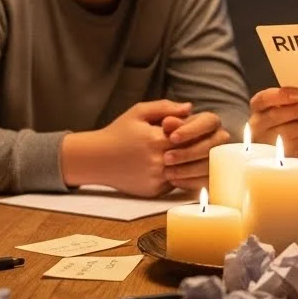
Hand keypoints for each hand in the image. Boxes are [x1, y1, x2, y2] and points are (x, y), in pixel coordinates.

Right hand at [64, 100, 191, 196]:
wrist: (97, 159)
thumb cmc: (118, 132)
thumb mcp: (138, 113)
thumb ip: (165, 107)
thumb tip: (190, 108)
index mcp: (156, 139)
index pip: (190, 136)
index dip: (195, 132)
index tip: (196, 129)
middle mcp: (158, 161)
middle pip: (191, 154)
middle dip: (196, 148)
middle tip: (200, 143)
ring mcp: (156, 178)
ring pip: (186, 171)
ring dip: (190, 164)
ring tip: (191, 154)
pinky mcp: (154, 191)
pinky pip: (175, 183)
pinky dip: (178, 175)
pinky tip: (177, 167)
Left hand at [160, 111, 230, 190]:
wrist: (167, 155)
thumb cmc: (166, 133)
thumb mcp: (165, 124)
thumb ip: (167, 120)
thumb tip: (168, 122)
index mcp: (210, 121)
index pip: (208, 122)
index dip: (191, 130)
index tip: (172, 138)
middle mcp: (220, 138)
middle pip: (211, 145)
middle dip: (188, 153)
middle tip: (166, 158)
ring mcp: (221, 158)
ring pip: (210, 165)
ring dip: (188, 170)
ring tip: (168, 172)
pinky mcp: (217, 177)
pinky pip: (209, 181)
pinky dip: (191, 182)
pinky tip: (174, 181)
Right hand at [248, 87, 297, 164]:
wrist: (289, 142)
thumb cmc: (289, 117)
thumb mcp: (286, 106)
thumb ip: (293, 100)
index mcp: (258, 107)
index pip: (264, 99)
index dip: (281, 95)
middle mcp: (257, 125)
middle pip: (275, 116)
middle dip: (297, 110)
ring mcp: (265, 142)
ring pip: (285, 133)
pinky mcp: (278, 156)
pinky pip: (294, 145)